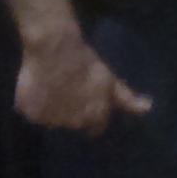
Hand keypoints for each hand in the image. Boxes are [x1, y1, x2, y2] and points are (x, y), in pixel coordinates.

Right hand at [15, 27, 150, 134]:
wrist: (54, 49)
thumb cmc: (87, 63)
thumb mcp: (110, 79)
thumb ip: (127, 99)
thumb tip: (147, 109)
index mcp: (94, 117)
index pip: (96, 128)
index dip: (93, 116)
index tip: (88, 102)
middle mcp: (72, 123)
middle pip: (74, 124)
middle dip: (74, 112)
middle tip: (71, 92)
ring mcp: (49, 120)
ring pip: (53, 120)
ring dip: (54, 109)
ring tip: (54, 89)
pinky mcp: (29, 113)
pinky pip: (33, 114)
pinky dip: (35, 105)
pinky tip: (40, 89)